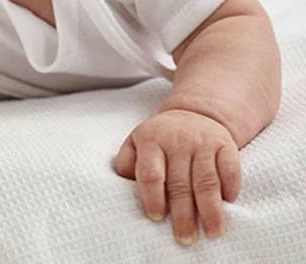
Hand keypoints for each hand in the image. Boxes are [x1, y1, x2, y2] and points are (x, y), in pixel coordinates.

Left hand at [113, 109, 240, 245]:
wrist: (193, 114)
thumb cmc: (160, 139)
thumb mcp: (136, 142)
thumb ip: (127, 163)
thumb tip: (123, 186)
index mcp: (151, 141)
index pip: (150, 173)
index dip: (153, 197)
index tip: (156, 218)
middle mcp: (177, 141)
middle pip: (180, 183)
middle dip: (183, 215)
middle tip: (185, 239)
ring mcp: (202, 142)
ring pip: (206, 180)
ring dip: (211, 210)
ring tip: (213, 233)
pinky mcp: (225, 145)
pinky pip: (230, 169)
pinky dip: (230, 189)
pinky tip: (229, 205)